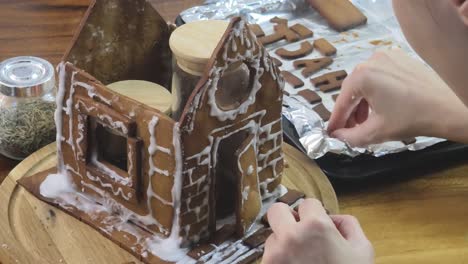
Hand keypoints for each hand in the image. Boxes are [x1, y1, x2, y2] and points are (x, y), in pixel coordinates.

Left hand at [262, 199, 373, 263]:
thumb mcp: (363, 251)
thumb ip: (349, 226)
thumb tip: (334, 218)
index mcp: (316, 227)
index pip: (307, 203)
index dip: (315, 213)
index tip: (317, 223)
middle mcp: (291, 236)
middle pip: (276, 211)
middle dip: (287, 217)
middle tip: (298, 230)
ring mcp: (275, 255)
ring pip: (272, 236)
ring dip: (283, 243)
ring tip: (300, 259)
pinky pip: (268, 257)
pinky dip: (278, 260)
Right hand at [328, 49, 467, 146]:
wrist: (448, 108)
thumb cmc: (412, 118)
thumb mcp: (375, 132)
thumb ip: (350, 136)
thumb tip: (337, 136)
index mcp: (362, 76)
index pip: (342, 102)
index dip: (336, 120)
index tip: (330, 132)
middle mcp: (371, 61)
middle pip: (352, 91)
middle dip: (351, 112)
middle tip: (350, 129)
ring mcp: (386, 57)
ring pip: (365, 83)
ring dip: (363, 103)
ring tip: (368, 121)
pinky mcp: (399, 58)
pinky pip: (379, 76)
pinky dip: (376, 92)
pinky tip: (381, 107)